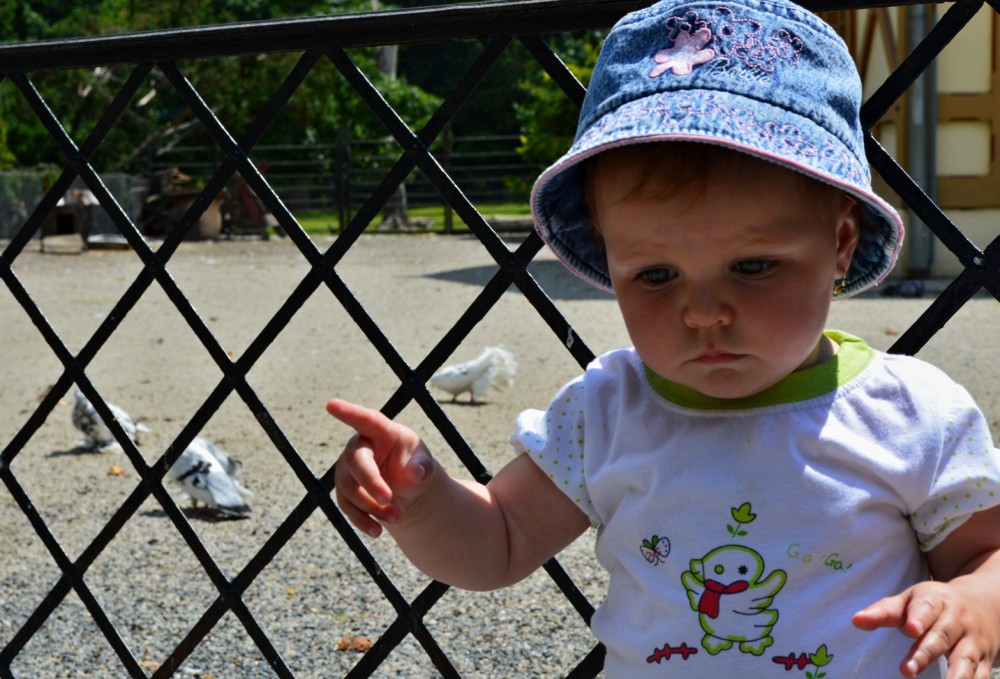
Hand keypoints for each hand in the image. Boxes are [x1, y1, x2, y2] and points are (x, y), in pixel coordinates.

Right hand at [327, 398, 435, 537]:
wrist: (409, 493)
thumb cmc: (416, 468)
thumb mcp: (425, 465)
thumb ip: (423, 467)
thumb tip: (416, 473)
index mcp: (382, 432)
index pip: (365, 419)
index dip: (348, 412)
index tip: (331, 405)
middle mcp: (360, 448)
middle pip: (355, 461)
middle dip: (371, 482)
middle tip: (390, 499)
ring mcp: (348, 470)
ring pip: (350, 488)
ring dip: (372, 506)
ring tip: (398, 517)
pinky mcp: (345, 492)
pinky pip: (347, 507)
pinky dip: (362, 521)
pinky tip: (377, 531)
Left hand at [853, 578, 999, 678]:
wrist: (983, 602)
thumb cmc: (934, 604)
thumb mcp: (910, 600)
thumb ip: (884, 611)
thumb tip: (856, 620)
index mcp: (937, 601)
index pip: (927, 607)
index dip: (919, 618)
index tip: (910, 628)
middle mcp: (958, 620)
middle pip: (942, 636)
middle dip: (925, 653)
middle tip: (906, 670)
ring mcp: (973, 641)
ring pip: (965, 659)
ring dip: (954, 675)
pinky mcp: (985, 659)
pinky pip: (981, 675)